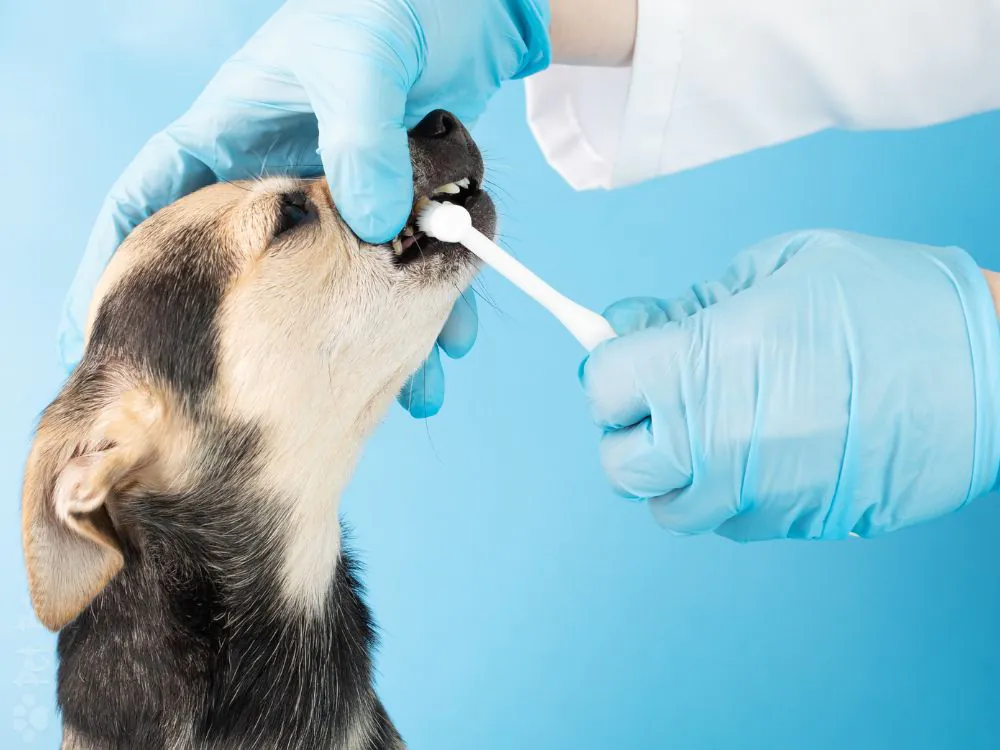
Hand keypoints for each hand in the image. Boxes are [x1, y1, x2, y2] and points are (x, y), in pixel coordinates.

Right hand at [60, 0, 550, 417]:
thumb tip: (370, 225)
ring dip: (373, 344)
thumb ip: (359, 138)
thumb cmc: (393, 1)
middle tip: (266, 402)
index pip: (156, 200)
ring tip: (401, 399)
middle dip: (268, 340)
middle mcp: (283, 178)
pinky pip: (409, 272)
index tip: (91, 331)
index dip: (116, 262)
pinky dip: (434, 311)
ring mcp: (342, 200)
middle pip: (258, 273)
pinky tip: (450, 350)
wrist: (473, 4)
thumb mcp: (362, 58)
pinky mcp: (399, 208)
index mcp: (236, 132)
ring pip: (342, 289)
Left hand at [580, 230, 999, 540]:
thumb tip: (629, 324)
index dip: (609, 367)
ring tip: (712, 423)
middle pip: (618, 463)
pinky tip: (758, 449)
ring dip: (672, 468)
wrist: (993, 368)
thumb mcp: (778, 268)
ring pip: (667, 505)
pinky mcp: (794, 523)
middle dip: (628, 427)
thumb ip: (689, 304)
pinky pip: (727, 520)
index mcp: (701, 366)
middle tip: (661, 394)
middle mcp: (716, 442)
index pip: (600, 389)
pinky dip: (723, 491)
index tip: (628, 354)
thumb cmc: (890, 302)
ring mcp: (756, 494)